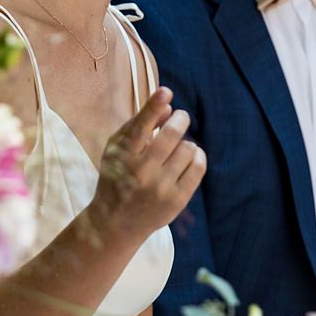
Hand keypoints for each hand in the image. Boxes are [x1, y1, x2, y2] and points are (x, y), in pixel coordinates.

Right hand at [91, 88, 205, 239]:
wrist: (116, 223)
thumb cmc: (116, 178)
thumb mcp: (117, 150)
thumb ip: (138, 125)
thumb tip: (168, 107)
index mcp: (124, 156)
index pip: (141, 127)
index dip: (154, 106)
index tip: (166, 92)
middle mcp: (142, 172)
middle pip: (172, 134)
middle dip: (180, 119)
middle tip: (180, 117)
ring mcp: (161, 188)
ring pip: (188, 148)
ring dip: (186, 141)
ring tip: (179, 145)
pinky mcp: (177, 200)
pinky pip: (198, 167)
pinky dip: (197, 156)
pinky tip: (190, 156)